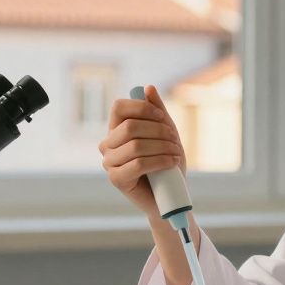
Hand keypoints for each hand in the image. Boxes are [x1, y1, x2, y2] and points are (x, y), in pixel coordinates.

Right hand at [98, 85, 186, 215]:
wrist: (170, 196)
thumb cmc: (167, 163)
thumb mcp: (166, 134)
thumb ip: (157, 112)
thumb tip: (148, 88)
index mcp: (116, 129)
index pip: (118, 107)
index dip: (142, 108)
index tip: (162, 118)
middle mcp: (108, 144)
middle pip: (129, 126)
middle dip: (158, 131)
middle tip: (174, 140)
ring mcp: (109, 163)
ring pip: (135, 146)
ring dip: (162, 147)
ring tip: (176, 153)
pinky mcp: (116, 180)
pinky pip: (138, 164)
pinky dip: (160, 161)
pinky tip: (172, 163)